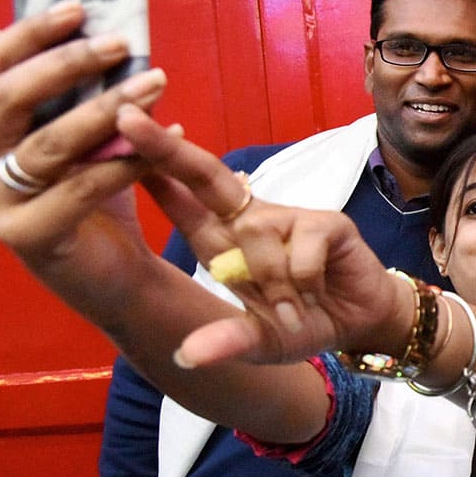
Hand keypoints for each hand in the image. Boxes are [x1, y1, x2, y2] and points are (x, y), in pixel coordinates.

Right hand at [0, 1, 166, 294]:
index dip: (30, 33)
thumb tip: (74, 19)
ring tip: (156, 84)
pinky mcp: (26, 236)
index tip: (79, 8)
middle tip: (121, 45)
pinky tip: (171, 134)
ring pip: (52, 144)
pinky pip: (82, 187)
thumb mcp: (80, 133)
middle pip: (11, 98)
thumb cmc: (91, 192)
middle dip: (69, 63)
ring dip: (109, 109)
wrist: (110, 270)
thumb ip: (69, 89)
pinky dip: (129, 160)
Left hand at [117, 108, 411, 367]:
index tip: (115, 139)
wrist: (361, 321)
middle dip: (166, 149)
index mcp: (224, 244)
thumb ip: (228, 343)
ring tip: (291, 310)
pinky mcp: (327, 222)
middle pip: (205, 177)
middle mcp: (250, 221)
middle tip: (127, 119)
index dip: (151, 173)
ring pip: (255, 233)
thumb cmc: (304, 323)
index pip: (182, 202)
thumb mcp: (260, 343)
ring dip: (271, 281)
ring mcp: (289, 217)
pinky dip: (304, 281)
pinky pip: (300, 250)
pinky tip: (315, 294)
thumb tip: (186, 357)